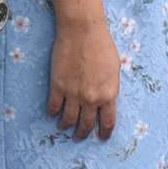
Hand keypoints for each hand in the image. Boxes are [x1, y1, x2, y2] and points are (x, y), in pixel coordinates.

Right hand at [48, 15, 118, 140]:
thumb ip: (110, 88)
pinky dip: (53, 113)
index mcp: (108, 95)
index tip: (102, 137)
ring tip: (64, 127)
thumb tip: (105, 99)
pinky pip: (54, 106)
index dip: (104, 133)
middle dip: (83, 133)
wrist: (83, 31)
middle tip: (79, 137)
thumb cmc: (102, 45)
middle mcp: (91, 99)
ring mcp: (73, 94)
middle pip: (86, 124)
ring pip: (69, 119)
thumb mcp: (114, 70)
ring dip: (66, 126)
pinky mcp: (58, 86)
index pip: (108, 122)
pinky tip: (53, 113)